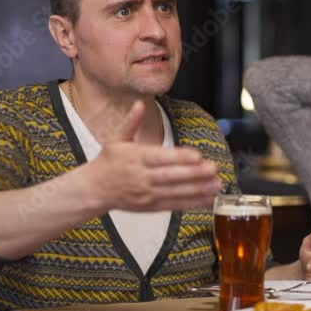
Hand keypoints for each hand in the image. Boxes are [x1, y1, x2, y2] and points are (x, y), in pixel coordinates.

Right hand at [87, 101, 221, 211]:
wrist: (94, 189)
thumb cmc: (108, 162)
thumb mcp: (116, 139)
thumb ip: (132, 122)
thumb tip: (140, 103)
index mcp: (135, 157)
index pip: (161, 157)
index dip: (179, 157)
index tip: (197, 155)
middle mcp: (142, 177)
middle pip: (171, 176)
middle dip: (194, 173)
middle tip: (213, 168)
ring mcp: (147, 193)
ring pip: (175, 192)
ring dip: (198, 189)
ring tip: (216, 184)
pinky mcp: (150, 206)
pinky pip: (173, 205)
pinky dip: (191, 203)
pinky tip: (206, 199)